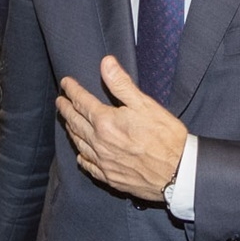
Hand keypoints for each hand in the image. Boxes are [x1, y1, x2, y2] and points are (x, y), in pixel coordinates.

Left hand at [56, 56, 187, 200]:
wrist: (179, 172)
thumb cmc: (166, 137)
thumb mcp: (145, 104)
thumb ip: (122, 84)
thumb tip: (106, 63)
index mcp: (106, 123)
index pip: (82, 102)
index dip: (72, 90)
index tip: (65, 83)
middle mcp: (99, 143)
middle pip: (75, 122)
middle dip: (66, 109)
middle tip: (60, 101)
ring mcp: (103, 162)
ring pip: (79, 143)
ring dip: (71, 130)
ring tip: (67, 122)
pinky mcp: (110, 177)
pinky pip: (88, 166)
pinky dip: (82, 156)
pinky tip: (81, 154)